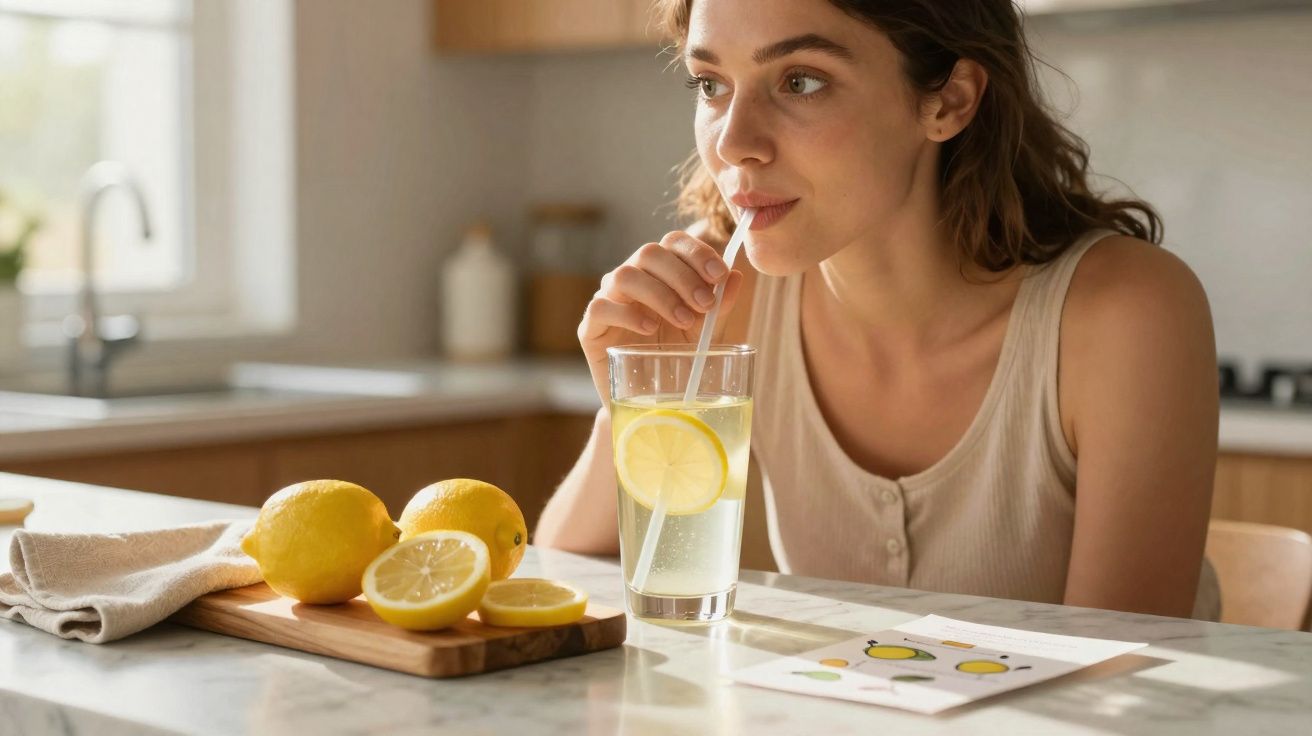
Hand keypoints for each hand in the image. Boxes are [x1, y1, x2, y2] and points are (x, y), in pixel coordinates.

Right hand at [579, 231, 744, 406]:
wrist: (651, 403)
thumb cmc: (678, 360)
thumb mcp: (707, 333)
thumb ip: (721, 306)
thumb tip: (736, 277)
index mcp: (661, 272)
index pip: (673, 242)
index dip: (696, 252)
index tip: (719, 275)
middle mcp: (633, 278)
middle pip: (649, 253)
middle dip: (682, 276)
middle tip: (705, 304)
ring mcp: (609, 300)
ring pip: (625, 275)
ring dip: (660, 294)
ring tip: (684, 320)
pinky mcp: (591, 326)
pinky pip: (601, 307)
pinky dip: (627, 314)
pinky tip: (649, 329)